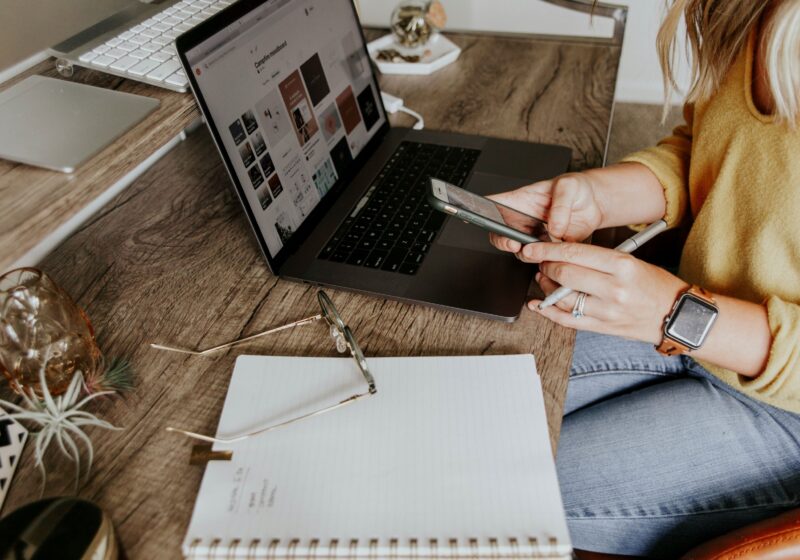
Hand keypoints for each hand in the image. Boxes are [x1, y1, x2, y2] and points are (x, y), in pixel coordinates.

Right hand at [488, 173, 604, 252]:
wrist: (596, 204)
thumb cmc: (577, 188)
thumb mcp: (569, 187)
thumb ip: (560, 206)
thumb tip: (554, 228)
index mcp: (521, 200)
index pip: (494, 204)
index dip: (480, 211)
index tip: (475, 216)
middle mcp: (524, 220)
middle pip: (501, 233)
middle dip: (503, 241)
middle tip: (512, 243)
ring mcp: (535, 236)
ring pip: (521, 250)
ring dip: (527, 254)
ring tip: (538, 249)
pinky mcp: (549, 249)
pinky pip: (543, 259)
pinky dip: (547, 260)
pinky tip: (554, 254)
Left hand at [518, 242, 687, 343]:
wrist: (678, 316)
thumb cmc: (656, 286)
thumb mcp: (633, 261)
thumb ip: (599, 259)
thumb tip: (564, 254)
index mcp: (622, 266)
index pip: (575, 253)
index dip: (548, 250)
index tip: (533, 248)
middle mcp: (614, 289)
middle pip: (565, 274)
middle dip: (546, 266)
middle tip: (542, 262)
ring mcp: (607, 311)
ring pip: (562, 298)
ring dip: (545, 287)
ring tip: (544, 279)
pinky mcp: (603, 328)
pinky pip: (568, 321)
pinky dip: (548, 312)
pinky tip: (538, 304)